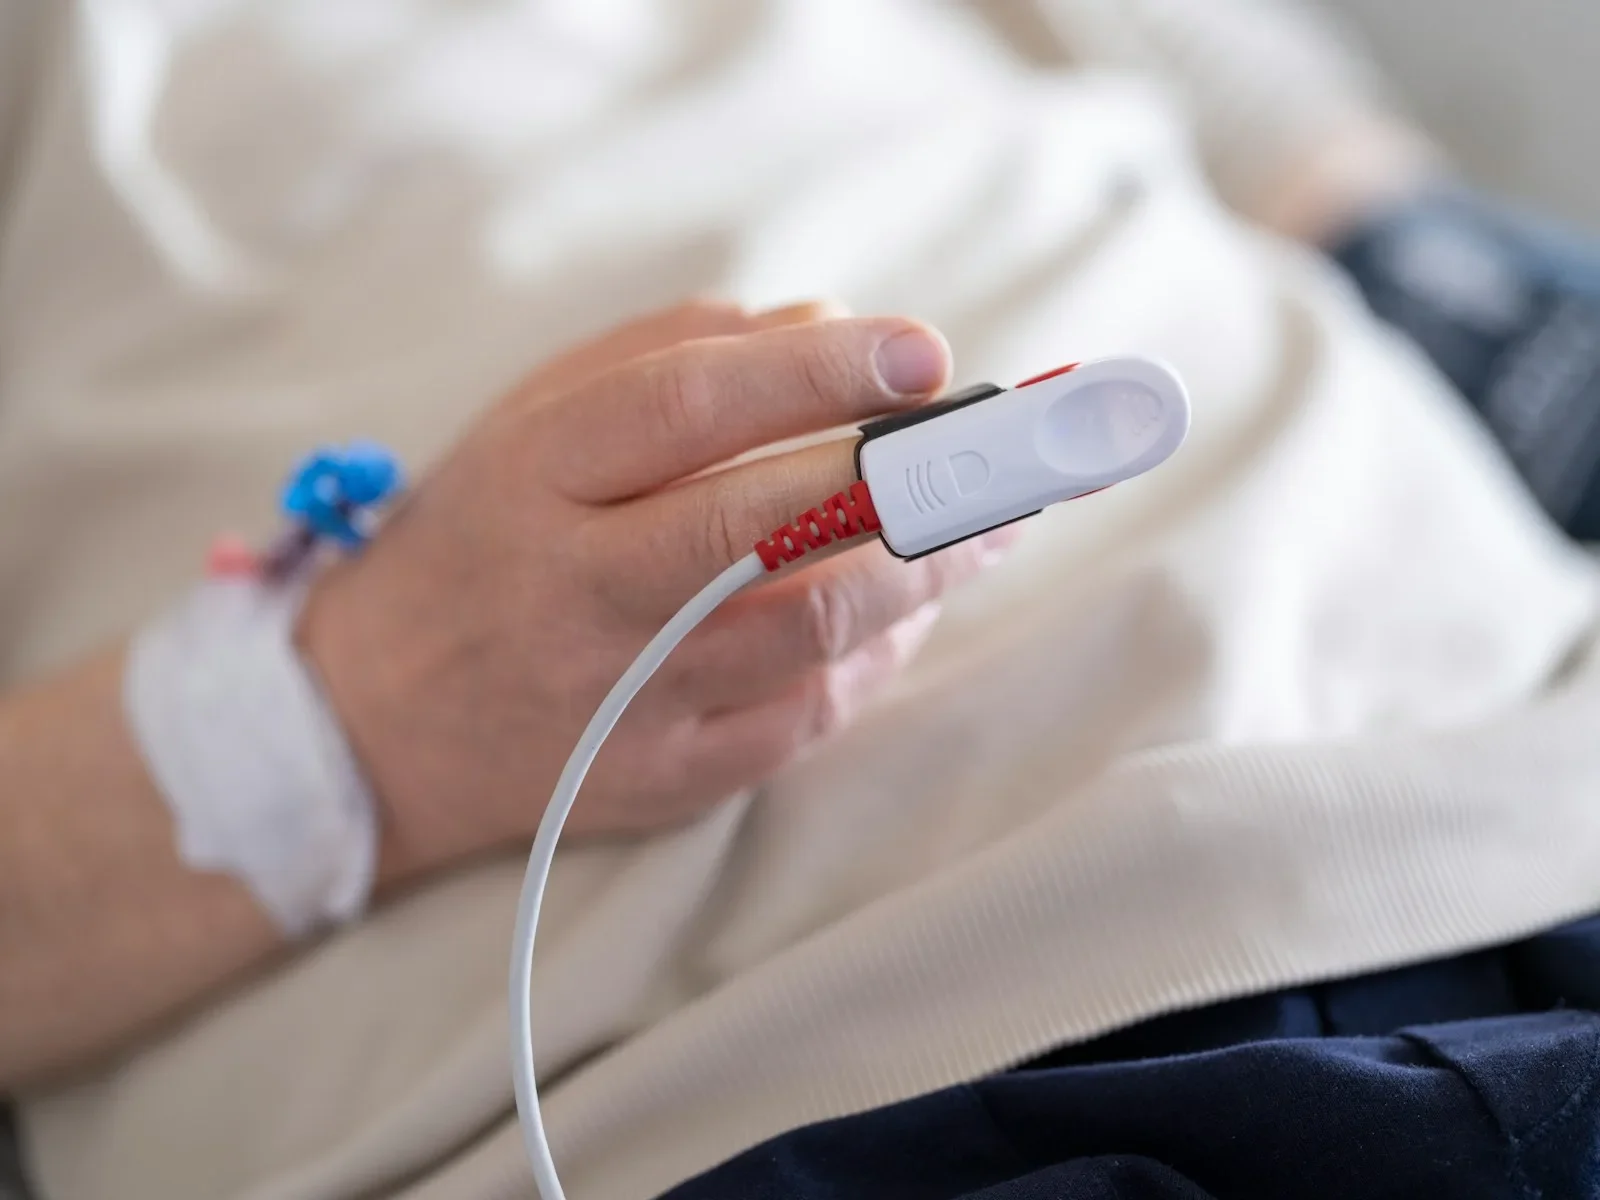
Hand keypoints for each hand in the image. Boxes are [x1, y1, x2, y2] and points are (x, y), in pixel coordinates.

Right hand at [298, 301, 1015, 882]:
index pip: (686, 408)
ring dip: (928, 569)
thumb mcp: (535, 421)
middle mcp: (578, 592)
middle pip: (768, 526)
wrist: (372, 726)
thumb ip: (672, 357)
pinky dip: (880, 652)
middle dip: (910, 481)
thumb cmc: (479, 544)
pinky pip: (808, 713)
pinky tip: (916, 608)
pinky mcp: (663, 779)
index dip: (818, 373)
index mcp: (536, 479)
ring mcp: (623, 698)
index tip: (923, 351)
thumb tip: (831, 328)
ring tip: (993, 521)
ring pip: (811, 629)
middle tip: (1003, 449)